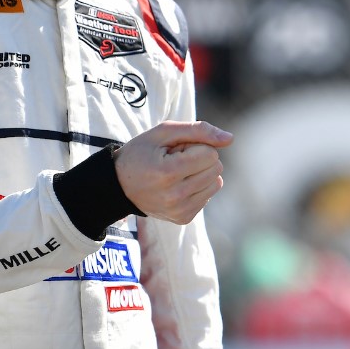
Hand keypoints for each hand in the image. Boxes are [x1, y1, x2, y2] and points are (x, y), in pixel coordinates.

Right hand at [114, 120, 232, 223]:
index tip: (174, 151)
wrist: (119, 186)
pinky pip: (208, 195)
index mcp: (168, 173)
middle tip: (174, 161)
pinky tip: (177, 185)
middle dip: (199, 159)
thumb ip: (198, 130)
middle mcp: (175, 196)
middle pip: (216, 168)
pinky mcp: (183, 218)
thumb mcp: (163, 132)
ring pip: (216, 182)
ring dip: (200, 173)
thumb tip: (230, 139)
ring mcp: (180, 211)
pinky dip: (197, 186)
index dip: (194, 146)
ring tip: (176, 173)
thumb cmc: (141, 153)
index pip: (210, 154)